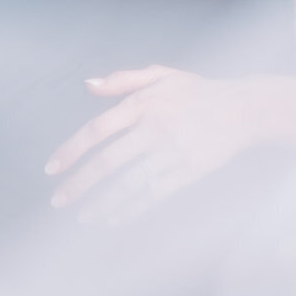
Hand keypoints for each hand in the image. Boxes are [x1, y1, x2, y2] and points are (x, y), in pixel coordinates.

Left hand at [44, 65, 253, 223]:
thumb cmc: (198, 92)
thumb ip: (123, 80)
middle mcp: (154, 129)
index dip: (71, 150)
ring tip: (83, 217)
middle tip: (58, 201)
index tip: (51, 169)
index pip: (97, 130)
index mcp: (143, 104)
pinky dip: (133, 210)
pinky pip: (154, 195)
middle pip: (107, 162)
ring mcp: (172, 152)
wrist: (244, 109)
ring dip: (101, 203)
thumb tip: (88, 85)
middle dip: (79, 185)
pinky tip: (115, 220)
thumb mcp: (161, 75)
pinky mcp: (189, 171)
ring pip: (128, 184)